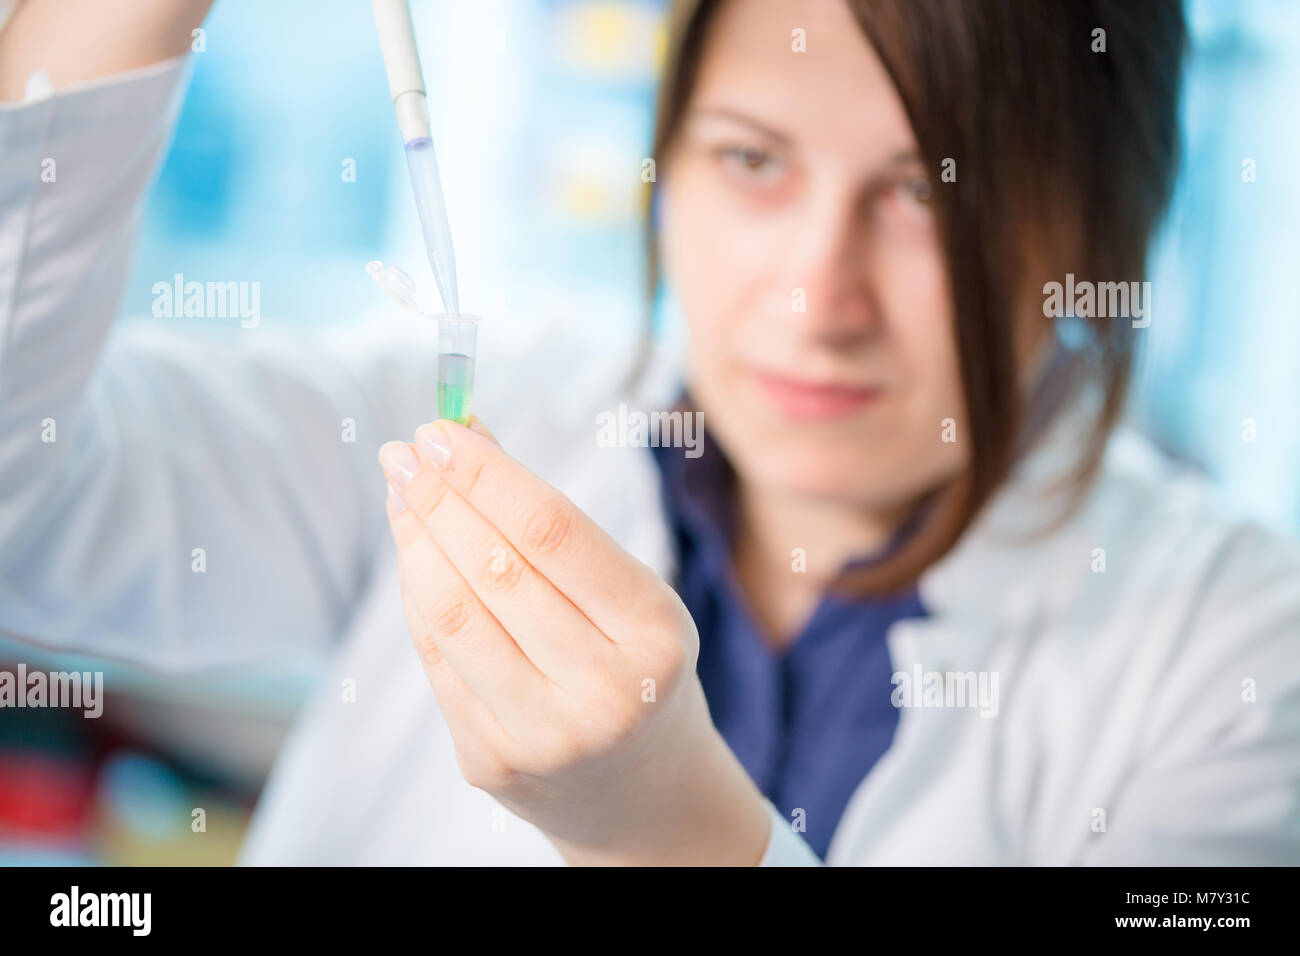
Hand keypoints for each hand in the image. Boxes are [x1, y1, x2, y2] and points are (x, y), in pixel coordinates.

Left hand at [377, 417, 770, 864]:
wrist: (640, 791)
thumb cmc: (635, 665)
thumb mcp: (630, 593)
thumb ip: (553, 524)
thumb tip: (467, 434)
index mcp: (654, 635)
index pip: (553, 533)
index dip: (488, 475)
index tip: (443, 431)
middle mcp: (603, 692)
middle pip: (494, 570)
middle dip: (439, 499)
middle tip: (404, 450)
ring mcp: (543, 737)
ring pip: (452, 615)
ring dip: (415, 542)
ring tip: (403, 496)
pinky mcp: (490, 763)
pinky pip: (436, 660)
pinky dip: (417, 597)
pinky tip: (414, 556)